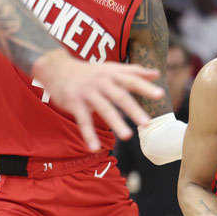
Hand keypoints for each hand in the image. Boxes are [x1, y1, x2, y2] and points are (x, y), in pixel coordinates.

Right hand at [31, 49, 163, 150]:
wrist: (56, 67)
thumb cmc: (89, 71)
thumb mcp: (111, 68)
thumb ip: (134, 71)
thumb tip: (156, 73)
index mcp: (112, 74)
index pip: (131, 80)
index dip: (145, 87)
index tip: (160, 95)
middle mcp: (101, 83)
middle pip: (120, 96)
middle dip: (134, 110)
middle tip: (147, 123)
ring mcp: (87, 93)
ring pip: (103, 109)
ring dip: (115, 122)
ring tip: (127, 136)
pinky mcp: (74, 103)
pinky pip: (83, 121)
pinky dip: (88, 135)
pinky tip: (94, 148)